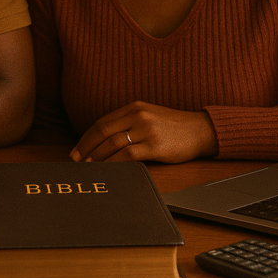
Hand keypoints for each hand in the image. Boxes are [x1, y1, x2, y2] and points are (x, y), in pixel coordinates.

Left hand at [70, 101, 217, 163]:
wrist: (201, 130)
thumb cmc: (174, 127)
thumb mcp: (149, 117)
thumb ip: (129, 123)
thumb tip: (105, 141)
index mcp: (134, 107)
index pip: (102, 122)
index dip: (86, 137)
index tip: (77, 150)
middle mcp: (138, 115)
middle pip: (103, 132)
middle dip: (86, 147)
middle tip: (76, 160)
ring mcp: (146, 129)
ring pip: (112, 143)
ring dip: (97, 157)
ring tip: (89, 166)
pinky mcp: (155, 145)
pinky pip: (127, 155)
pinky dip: (113, 163)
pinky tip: (107, 169)